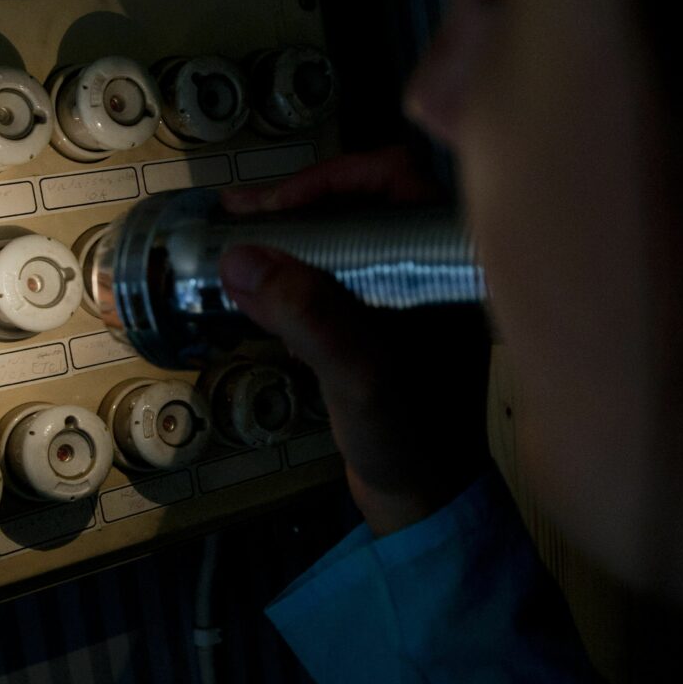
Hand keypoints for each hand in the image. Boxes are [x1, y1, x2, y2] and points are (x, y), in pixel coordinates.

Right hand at [220, 146, 491, 535]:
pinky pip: (335, 277)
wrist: (422, 505)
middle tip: (238, 219)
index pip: (394, 177)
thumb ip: (308, 315)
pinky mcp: (382, 327)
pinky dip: (296, 273)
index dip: (330, 179)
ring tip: (235, 245)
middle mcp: (431, 269)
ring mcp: (406, 298)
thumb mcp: (359, 375)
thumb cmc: (410, 439)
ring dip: (290, 238)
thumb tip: (239, 259)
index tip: (275, 209)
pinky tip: (258, 291)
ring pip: (343, 239)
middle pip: (360, 202)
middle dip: (296, 206)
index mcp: (447, 262)